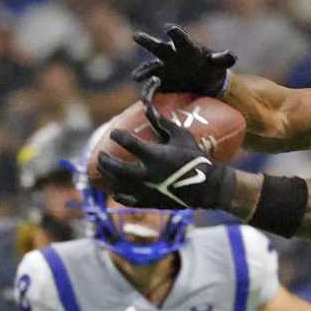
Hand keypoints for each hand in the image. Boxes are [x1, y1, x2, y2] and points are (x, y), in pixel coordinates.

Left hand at [97, 83, 237, 212]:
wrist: (208, 187)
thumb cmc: (196, 158)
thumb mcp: (182, 136)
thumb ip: (163, 123)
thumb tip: (148, 107)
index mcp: (154, 155)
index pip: (126, 141)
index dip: (117, 135)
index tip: (115, 133)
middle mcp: (146, 174)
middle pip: (114, 167)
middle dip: (104, 159)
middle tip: (102, 154)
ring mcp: (146, 191)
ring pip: (116, 184)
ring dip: (107, 175)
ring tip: (105, 169)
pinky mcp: (149, 203)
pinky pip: (126, 200)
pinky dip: (117, 194)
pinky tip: (116, 188)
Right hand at [131, 24, 234, 96]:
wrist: (203, 83)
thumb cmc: (210, 68)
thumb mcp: (217, 64)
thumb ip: (223, 59)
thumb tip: (232, 56)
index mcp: (185, 48)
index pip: (180, 39)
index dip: (175, 33)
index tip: (170, 29)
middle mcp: (170, 55)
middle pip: (157, 47)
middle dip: (147, 42)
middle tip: (136, 37)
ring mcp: (163, 69)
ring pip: (150, 67)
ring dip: (143, 71)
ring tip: (137, 77)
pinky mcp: (160, 83)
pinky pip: (151, 87)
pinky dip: (147, 91)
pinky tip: (143, 97)